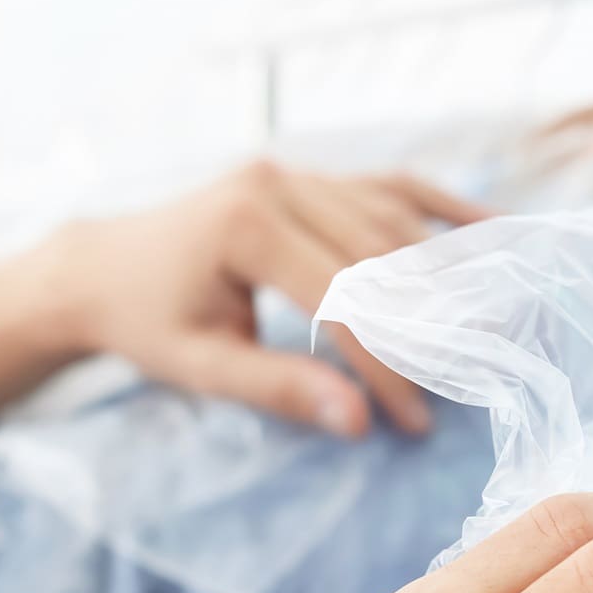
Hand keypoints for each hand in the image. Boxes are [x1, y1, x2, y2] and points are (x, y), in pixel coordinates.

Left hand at [52, 160, 491, 436]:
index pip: (344, 301)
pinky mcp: (309, 174)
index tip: (415, 418)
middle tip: (463, 379)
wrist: (101, 266)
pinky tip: (490, 225)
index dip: (386, 364)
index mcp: (248, 226)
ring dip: (442, 269)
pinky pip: (385, 185)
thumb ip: (281, 389)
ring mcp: (296, 170)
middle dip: (423, 324)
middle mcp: (278, 183)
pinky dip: (437, 207)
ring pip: (392, 219)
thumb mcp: (203, 366)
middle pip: (379, 256)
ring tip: (490, 320)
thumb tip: (358, 422)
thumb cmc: (148, 322)